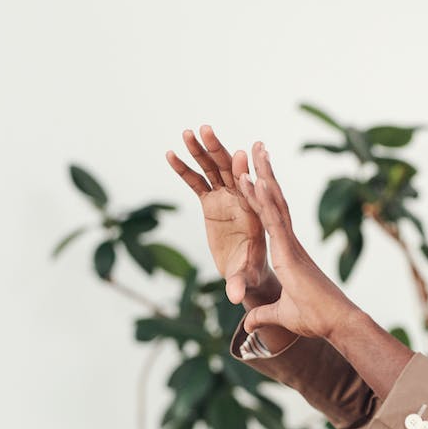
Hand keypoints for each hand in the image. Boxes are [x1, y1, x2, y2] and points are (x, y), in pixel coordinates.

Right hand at [167, 126, 277, 305]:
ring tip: (188, 131)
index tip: (240, 156)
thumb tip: (234, 297)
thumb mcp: (246, 277)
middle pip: (231, 171)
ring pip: (214, 170)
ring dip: (201, 150)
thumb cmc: (252, 274)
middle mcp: (242, 201)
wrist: (248, 272)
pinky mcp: (211, 202)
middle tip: (208, 130)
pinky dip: (185, 168)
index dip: (246, 175)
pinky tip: (171, 153)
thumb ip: (239, 283)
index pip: (253, 191)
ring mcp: (226, 199)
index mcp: (256, 214)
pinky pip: (197, 182)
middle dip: (219, 151)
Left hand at [236, 142, 359, 339]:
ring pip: (274, 204)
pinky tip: (255, 180)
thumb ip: (264, 315)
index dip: (263, 196)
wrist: (336, 323)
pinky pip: (274, 221)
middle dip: (265, 174)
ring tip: (254, 152)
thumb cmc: (316, 319)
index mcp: (288, 253)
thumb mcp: (281, 316)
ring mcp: (290, 245)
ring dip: (263, 176)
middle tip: (257, 149)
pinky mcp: (290, 252)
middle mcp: (290, 243)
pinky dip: (264, 200)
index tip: (255, 175)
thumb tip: (250, 324)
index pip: (271, 218)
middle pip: (275, 201)